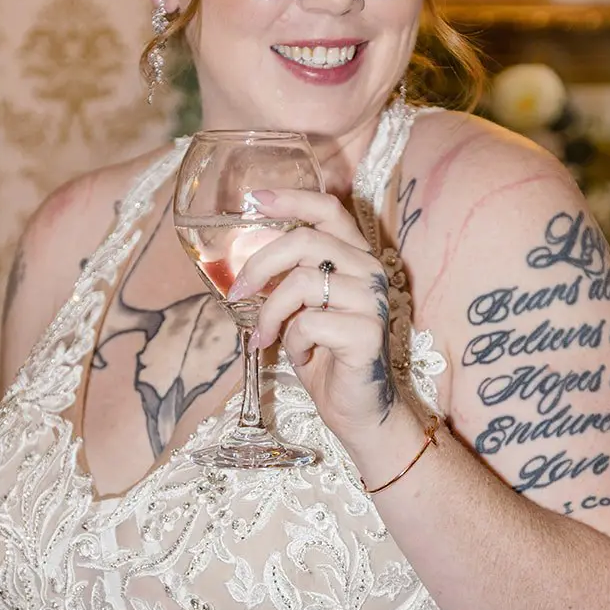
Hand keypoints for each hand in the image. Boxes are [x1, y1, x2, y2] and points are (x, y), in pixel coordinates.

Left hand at [226, 186, 412, 446]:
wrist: (356, 410)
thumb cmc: (325, 357)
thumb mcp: (302, 309)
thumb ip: (288, 279)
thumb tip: (242, 266)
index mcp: (355, 258)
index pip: (328, 210)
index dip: (292, 199)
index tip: (255, 199)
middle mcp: (370, 271)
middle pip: (305, 242)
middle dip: (260, 265)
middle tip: (236, 294)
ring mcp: (373, 300)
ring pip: (302, 283)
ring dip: (271, 313)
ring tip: (266, 337)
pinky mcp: (368, 332)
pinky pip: (309, 323)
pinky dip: (292, 342)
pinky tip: (301, 356)